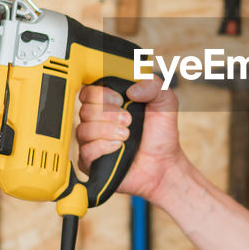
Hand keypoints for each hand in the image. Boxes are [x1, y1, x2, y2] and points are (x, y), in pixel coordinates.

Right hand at [76, 77, 182, 200]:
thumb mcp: (165, 102)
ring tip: (127, 135)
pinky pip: (85, 151)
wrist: (164, 164)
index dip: (101, 94)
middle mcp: (98, 121)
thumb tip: (131, 90)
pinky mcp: (92, 162)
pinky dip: (102, 146)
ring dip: (107, 130)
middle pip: (85, 110)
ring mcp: (93, 142)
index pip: (88, 92)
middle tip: (129, 120)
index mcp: (109, 104)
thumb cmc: (161, 135)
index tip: (120, 99)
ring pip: (83, 130)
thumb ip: (153, 85)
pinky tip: (118, 146)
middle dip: (109, 113)